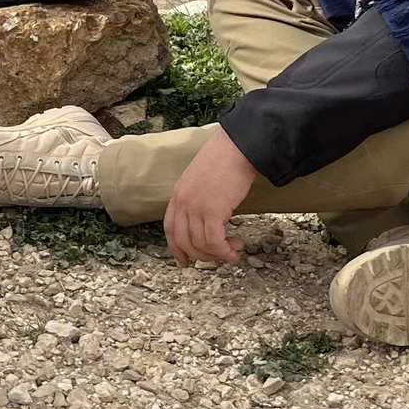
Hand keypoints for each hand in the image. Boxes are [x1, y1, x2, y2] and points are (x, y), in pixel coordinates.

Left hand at [164, 129, 257, 265]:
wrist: (237, 147)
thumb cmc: (225, 160)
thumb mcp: (201, 179)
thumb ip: (198, 198)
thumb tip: (209, 219)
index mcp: (178, 194)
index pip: (170, 229)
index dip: (176, 248)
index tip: (184, 261)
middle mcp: (183, 202)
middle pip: (184, 242)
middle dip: (203, 255)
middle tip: (221, 255)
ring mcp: (195, 207)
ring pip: (200, 245)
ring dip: (219, 254)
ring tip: (234, 249)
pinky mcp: (212, 211)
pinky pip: (214, 242)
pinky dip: (224, 251)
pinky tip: (235, 250)